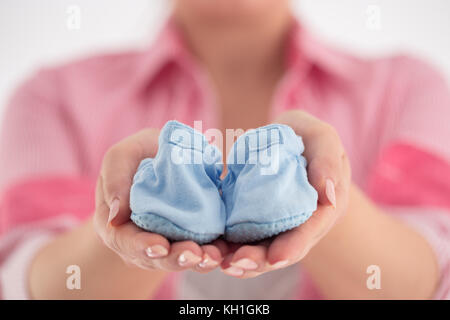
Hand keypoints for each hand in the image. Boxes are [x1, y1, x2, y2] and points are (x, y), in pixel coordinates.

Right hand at [93, 129, 226, 272]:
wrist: (168, 157)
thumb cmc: (141, 154)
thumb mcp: (123, 156)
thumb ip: (115, 179)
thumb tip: (115, 217)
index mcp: (117, 223)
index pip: (123, 241)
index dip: (140, 247)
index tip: (160, 246)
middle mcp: (140, 241)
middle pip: (154, 258)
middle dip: (175, 259)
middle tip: (193, 254)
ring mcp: (166, 243)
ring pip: (180, 260)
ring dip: (197, 262)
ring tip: (212, 256)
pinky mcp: (191, 239)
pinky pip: (201, 251)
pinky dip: (213, 253)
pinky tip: (224, 251)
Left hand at [220, 110, 350, 277]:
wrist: (287, 142)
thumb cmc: (307, 137)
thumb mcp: (321, 139)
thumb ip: (327, 162)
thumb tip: (329, 196)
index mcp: (323, 208)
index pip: (310, 231)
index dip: (294, 246)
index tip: (276, 258)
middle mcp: (302, 225)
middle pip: (282, 249)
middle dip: (260, 260)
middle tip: (235, 262)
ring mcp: (278, 227)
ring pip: (262, 251)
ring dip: (243, 261)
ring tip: (222, 264)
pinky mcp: (256, 222)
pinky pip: (244, 240)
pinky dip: (230, 249)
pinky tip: (215, 253)